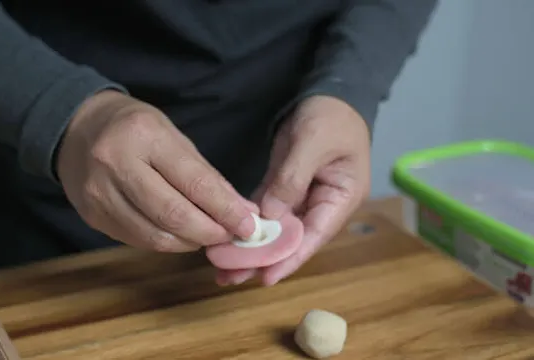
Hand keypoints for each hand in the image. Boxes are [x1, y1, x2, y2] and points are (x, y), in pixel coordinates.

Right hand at [57, 90, 258, 251]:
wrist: (77, 130)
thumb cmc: (134, 128)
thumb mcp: (173, 136)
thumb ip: (206, 175)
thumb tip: (241, 212)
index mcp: (144, 136)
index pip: (194, 183)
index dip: (226, 210)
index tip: (250, 226)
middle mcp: (116, 165)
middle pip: (173, 216)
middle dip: (211, 232)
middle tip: (232, 235)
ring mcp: (100, 194)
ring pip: (155, 237)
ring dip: (190, 242)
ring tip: (208, 236)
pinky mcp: (92, 217)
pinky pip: (138, 240)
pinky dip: (167, 243)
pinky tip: (181, 236)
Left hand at [216, 95, 370, 285]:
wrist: (330, 92)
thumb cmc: (331, 116)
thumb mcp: (312, 144)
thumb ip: (292, 180)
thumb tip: (269, 218)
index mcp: (341, 198)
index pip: (314, 235)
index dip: (290, 258)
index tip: (265, 278)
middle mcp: (323, 204)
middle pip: (292, 239)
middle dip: (263, 259)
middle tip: (230, 277)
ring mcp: (303, 197)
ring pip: (276, 229)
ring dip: (251, 246)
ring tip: (222, 267)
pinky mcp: (284, 187)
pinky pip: (265, 211)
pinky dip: (248, 223)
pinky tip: (227, 237)